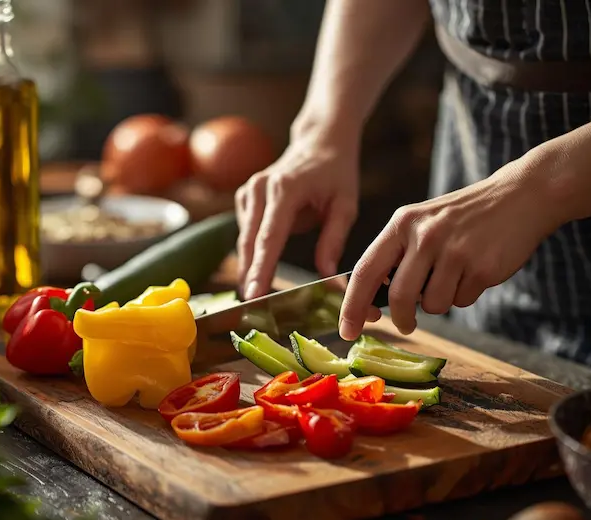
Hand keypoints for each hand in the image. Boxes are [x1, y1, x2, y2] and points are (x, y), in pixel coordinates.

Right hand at [235, 130, 359, 298]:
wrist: (319, 141)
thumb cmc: (336, 173)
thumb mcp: (345, 205)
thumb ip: (334, 240)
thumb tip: (326, 276)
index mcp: (285, 189)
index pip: (269, 237)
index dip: (260, 269)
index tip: (253, 294)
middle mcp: (259, 189)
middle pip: (250, 242)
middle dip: (250, 276)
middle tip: (252, 308)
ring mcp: (248, 192)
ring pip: (245, 241)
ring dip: (251, 267)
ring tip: (258, 296)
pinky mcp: (245, 198)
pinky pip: (246, 233)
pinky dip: (253, 253)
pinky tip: (261, 270)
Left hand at [338, 165, 561, 338]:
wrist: (520, 196)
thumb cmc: (462, 218)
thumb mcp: (422, 223)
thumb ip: (397, 256)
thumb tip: (373, 300)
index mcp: (402, 224)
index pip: (365, 271)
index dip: (352, 306)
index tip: (347, 330)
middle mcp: (425, 235)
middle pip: (400, 297)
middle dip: (402, 319)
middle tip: (407, 324)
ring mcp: (455, 251)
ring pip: (433, 305)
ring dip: (441, 302)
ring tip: (455, 275)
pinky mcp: (482, 267)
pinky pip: (462, 301)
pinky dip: (466, 294)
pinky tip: (476, 269)